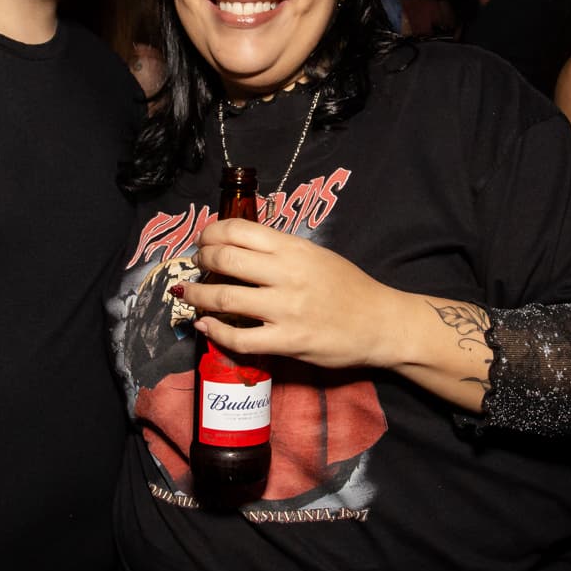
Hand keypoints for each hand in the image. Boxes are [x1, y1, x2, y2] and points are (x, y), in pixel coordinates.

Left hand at [179, 218, 403, 371]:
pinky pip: (239, 338)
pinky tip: (206, 326)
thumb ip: (282, 251)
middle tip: (197, 264)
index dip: (212, 232)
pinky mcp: (287, 341)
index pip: (239, 230)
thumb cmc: (350, 288)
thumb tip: (241, 247)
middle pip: (225, 259)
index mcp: (295, 249)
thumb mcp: (317, 256)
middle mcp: (287, 274)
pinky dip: (215, 331)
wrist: (381, 323)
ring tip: (189, 294)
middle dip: (202, 259)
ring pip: (224, 297)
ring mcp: (286, 309)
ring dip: (198, 294)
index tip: (204, 239)